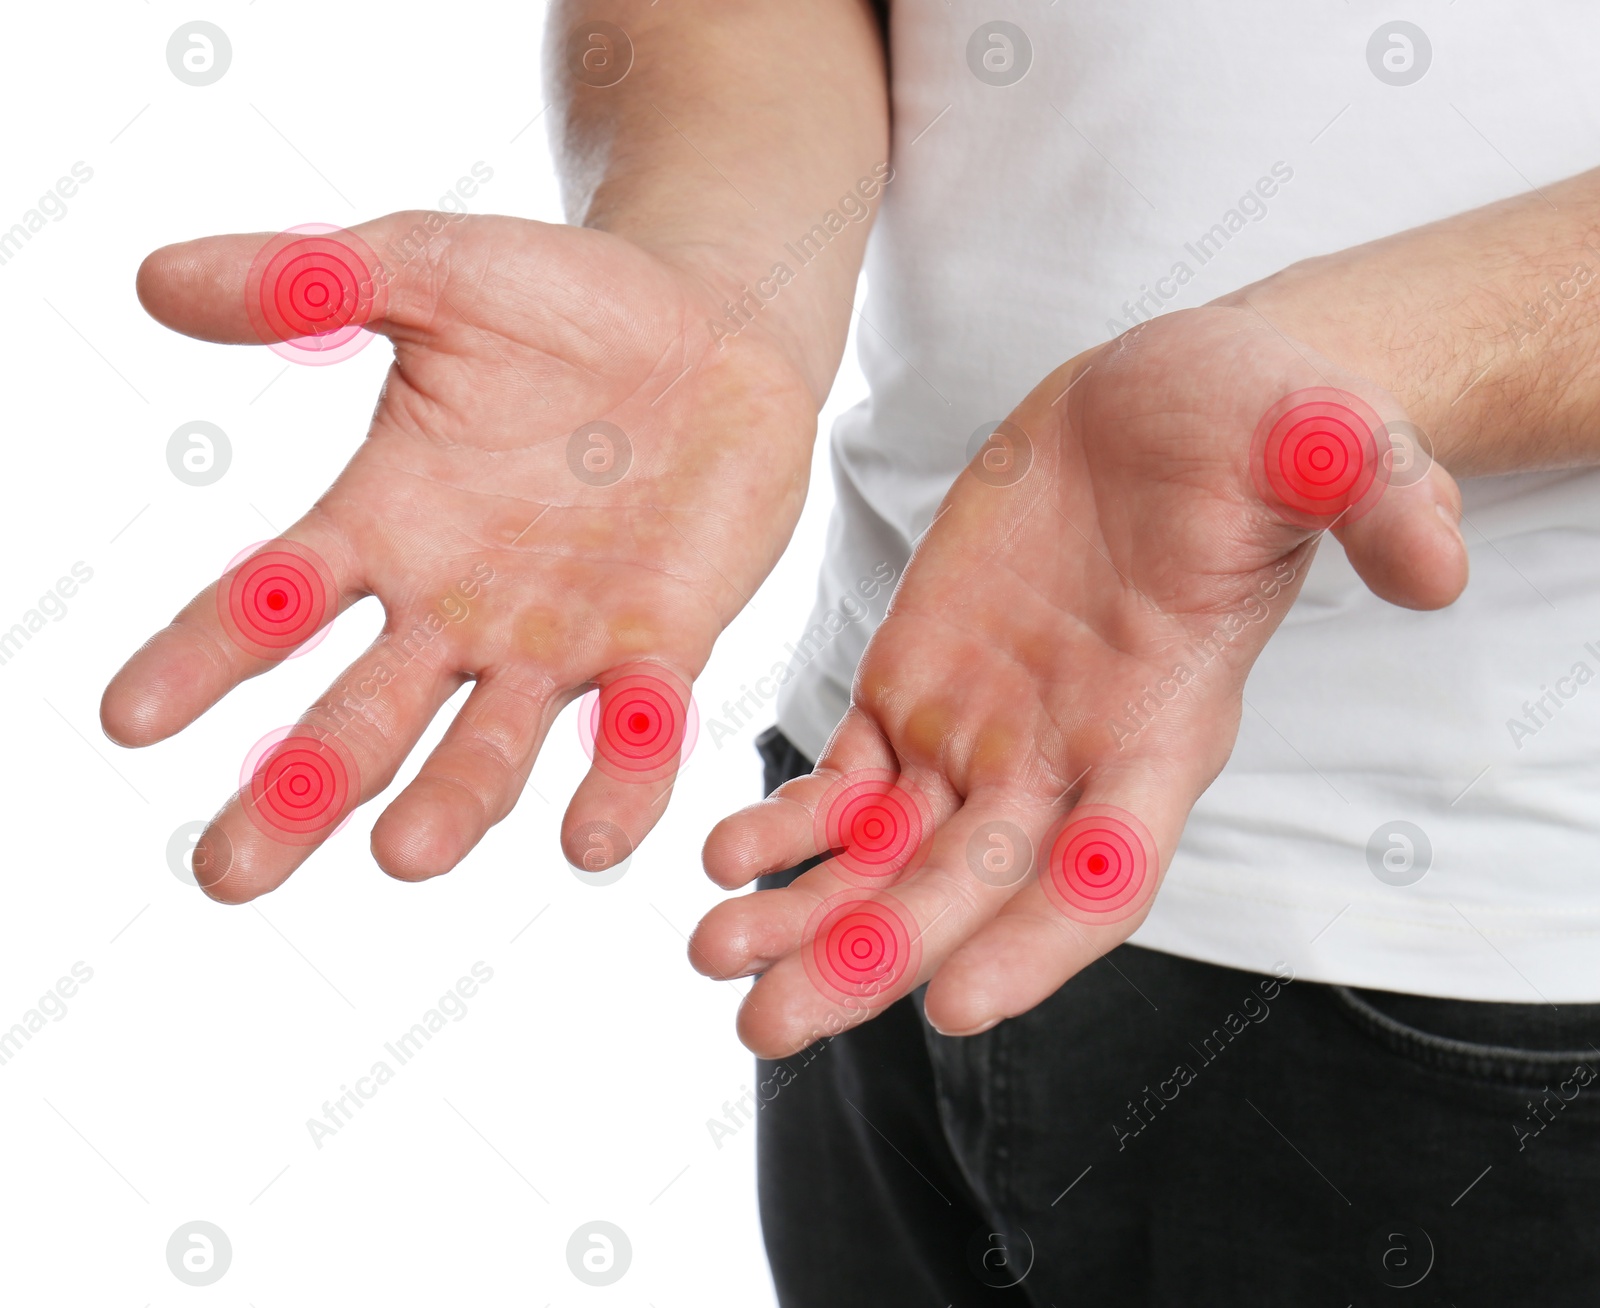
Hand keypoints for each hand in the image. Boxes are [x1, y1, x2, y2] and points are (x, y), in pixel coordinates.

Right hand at [102, 212, 815, 901]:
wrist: (713, 325)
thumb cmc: (566, 305)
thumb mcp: (432, 273)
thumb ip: (311, 280)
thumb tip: (156, 278)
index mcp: (383, 527)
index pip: (268, 607)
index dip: (201, 660)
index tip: (130, 719)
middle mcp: (457, 608)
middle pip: (360, 718)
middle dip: (298, 794)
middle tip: (231, 873)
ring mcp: (559, 639)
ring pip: (489, 746)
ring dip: (451, 802)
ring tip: (406, 852)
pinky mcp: (662, 645)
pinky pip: (636, 731)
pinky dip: (618, 782)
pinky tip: (592, 839)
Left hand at [692, 305, 1467, 1055]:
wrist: (1159, 401)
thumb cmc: (1249, 428)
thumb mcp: (1322, 438)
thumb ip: (1370, 495)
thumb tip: (1434, 565)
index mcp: (1163, 728)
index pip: (1107, 868)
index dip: (1036, 941)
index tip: (953, 1004)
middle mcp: (1066, 760)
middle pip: (966, 894)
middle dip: (871, 962)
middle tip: (772, 1026)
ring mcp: (983, 733)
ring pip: (886, 857)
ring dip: (805, 914)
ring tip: (715, 957)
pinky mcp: (916, 688)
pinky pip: (845, 781)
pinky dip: (790, 822)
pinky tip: (726, 854)